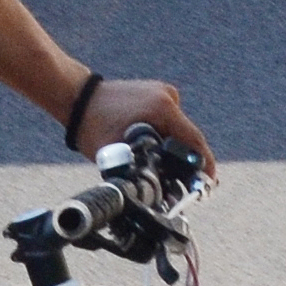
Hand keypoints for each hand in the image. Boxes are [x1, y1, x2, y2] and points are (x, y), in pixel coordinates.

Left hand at [68, 75, 212, 173]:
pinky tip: (154, 148)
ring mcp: (162, 91)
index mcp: (163, 108)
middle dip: (187, 160)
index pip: (194, 140)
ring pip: (177, 129)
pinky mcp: (155, 92)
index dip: (205, 164)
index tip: (210, 182)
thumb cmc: (92, 125)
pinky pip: (168, 120)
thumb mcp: (115, 155)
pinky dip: (165, 135)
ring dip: (174, 147)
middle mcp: (167, 96)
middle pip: (187, 136)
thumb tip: (155, 193)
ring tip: (167, 170)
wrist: (76, 98)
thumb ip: (138, 172)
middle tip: (186, 184)